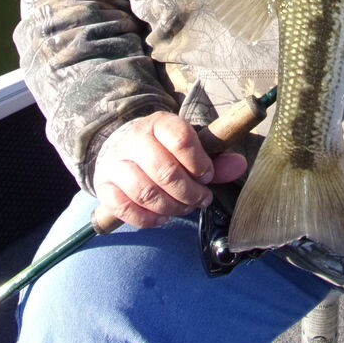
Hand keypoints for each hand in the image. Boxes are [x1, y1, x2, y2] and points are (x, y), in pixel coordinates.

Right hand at [92, 111, 247, 227]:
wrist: (120, 145)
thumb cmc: (163, 148)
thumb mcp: (189, 144)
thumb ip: (215, 158)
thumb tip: (239, 166)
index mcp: (160, 123)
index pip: (181, 140)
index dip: (199, 163)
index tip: (207, 176)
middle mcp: (135, 139)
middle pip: (165, 171)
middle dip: (189, 193)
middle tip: (201, 199)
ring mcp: (116, 163)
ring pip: (145, 192)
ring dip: (171, 207)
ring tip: (183, 208)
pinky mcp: (104, 186)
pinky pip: (124, 208)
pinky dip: (147, 219)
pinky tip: (161, 217)